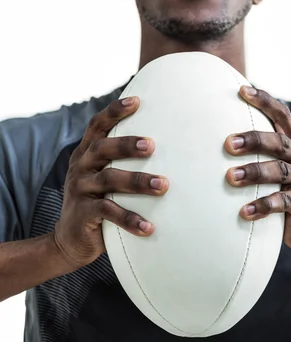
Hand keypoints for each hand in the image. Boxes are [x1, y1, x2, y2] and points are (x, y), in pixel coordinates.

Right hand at [53, 97, 168, 266]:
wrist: (70, 239)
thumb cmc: (99, 202)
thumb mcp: (104, 177)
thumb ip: (122, 162)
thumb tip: (169, 146)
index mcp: (86, 154)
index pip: (97, 126)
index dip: (114, 112)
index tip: (135, 101)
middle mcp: (81, 167)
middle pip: (102, 148)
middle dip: (127, 144)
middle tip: (152, 145)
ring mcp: (80, 189)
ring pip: (108, 179)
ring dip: (137, 181)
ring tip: (162, 185)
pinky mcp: (83, 214)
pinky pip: (108, 212)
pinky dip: (130, 218)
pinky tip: (148, 226)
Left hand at [224, 86, 290, 252]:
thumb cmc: (283, 192)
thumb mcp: (275, 169)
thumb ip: (259, 154)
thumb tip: (217, 138)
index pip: (282, 115)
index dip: (264, 101)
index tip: (242, 91)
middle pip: (278, 142)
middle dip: (253, 140)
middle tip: (228, 144)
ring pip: (280, 171)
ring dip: (254, 172)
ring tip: (231, 177)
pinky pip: (284, 202)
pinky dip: (263, 206)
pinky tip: (244, 211)